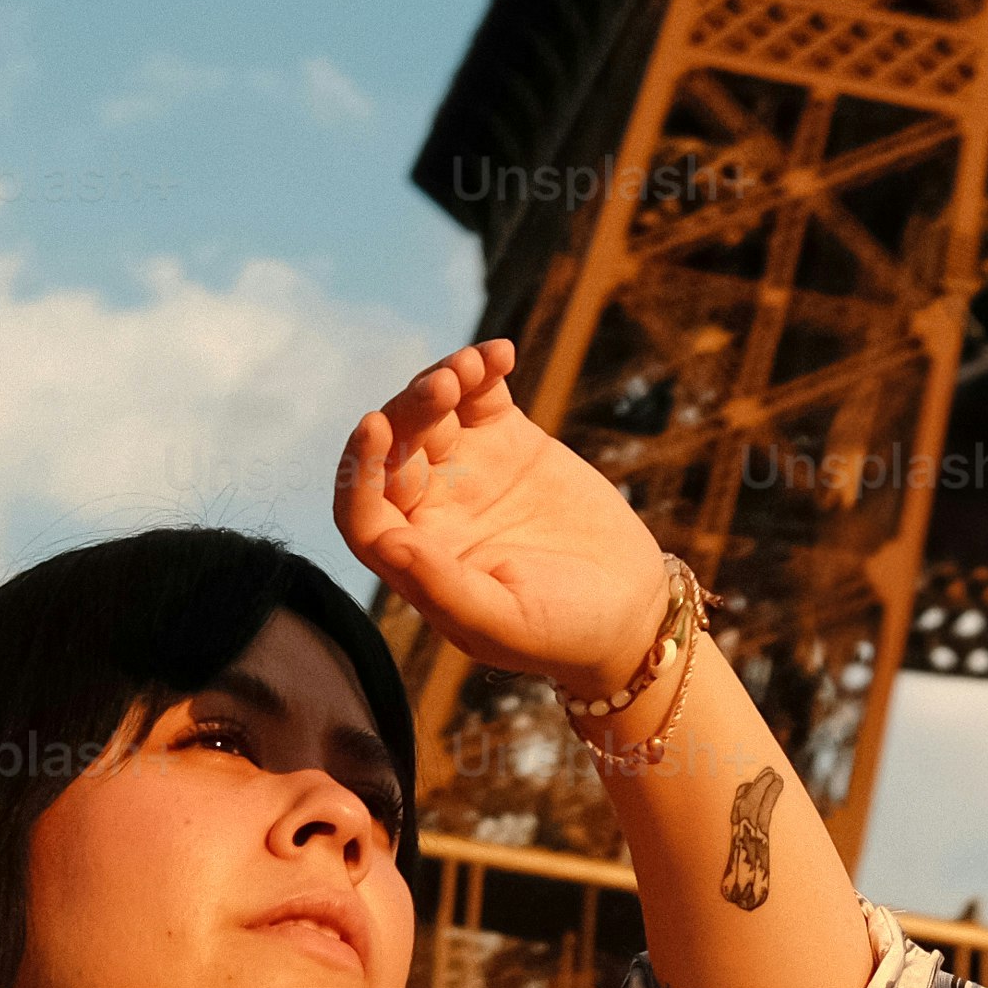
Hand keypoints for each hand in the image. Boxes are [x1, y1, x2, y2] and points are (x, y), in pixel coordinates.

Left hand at [333, 339, 672, 701]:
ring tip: (469, 369)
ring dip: (441, 382)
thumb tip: (388, 543)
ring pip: (430, 413)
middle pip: (394, 450)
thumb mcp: (505, 622)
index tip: (375, 428)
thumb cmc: (563, 633)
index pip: (361, 509)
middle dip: (409, 412)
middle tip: (443, 387)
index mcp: (415, 558)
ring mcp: (466, 470)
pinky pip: (481, 396)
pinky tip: (500, 354)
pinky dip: (483, 370)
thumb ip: (444, 587)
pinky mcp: (508, 442)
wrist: (630, 609)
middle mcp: (429, 509)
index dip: (358, 470)